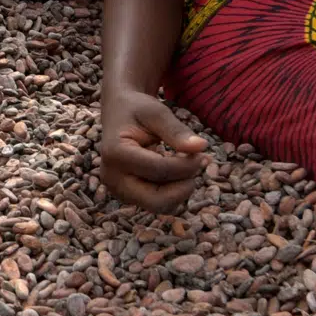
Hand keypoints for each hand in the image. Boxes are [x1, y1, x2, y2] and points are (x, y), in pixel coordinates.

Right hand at [99, 90, 208, 211]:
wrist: (118, 114)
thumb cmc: (137, 110)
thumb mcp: (157, 113)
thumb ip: (177, 131)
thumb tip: (201, 146)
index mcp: (115, 154)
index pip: (159, 171)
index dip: (187, 165)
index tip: (203, 153)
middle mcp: (112, 178)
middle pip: (157, 201)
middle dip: (183, 187)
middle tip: (197, 165)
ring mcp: (118, 190)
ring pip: (159, 206)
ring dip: (180, 190)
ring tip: (186, 165)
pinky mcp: (127, 196)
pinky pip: (157, 203)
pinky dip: (173, 191)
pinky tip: (174, 171)